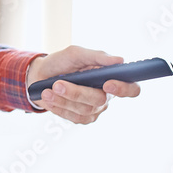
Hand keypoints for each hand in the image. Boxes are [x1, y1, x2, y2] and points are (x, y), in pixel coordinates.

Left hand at [26, 46, 140, 124]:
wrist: (40, 75)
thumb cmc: (62, 63)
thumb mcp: (75, 54)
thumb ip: (96, 56)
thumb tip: (119, 60)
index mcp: (111, 77)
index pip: (131, 88)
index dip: (124, 89)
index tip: (108, 84)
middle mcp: (106, 95)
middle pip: (100, 100)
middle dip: (77, 93)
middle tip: (57, 84)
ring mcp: (95, 108)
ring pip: (84, 110)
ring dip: (63, 100)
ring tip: (47, 90)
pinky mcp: (83, 118)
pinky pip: (75, 118)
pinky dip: (60, 108)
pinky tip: (49, 99)